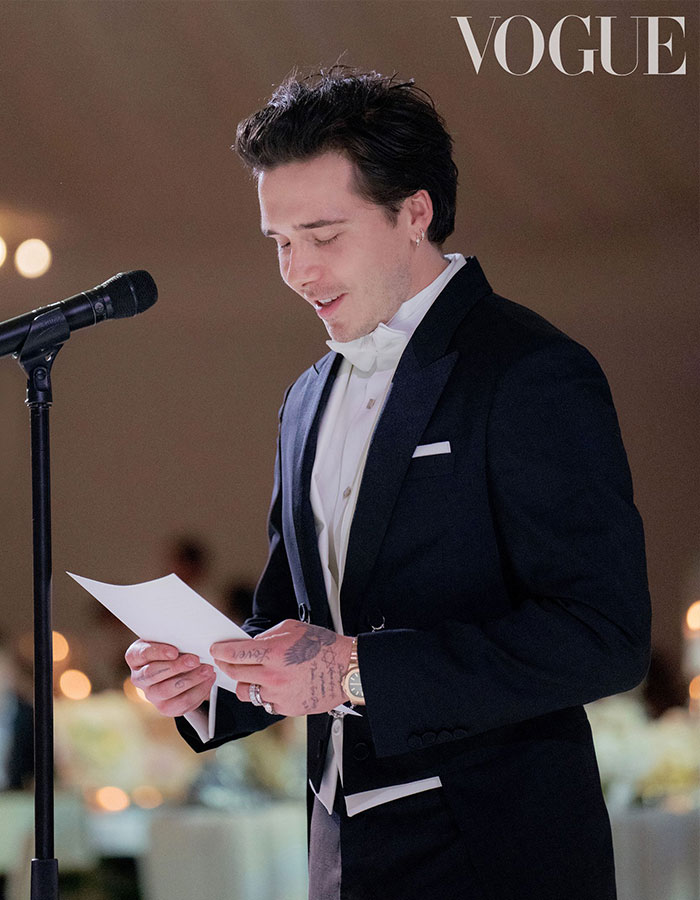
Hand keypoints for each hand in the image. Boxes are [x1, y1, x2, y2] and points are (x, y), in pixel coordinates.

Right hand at [125, 639, 215, 716]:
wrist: (180, 670)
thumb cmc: (173, 650)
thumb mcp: (170, 641)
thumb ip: (175, 640)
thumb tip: (190, 639)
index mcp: (136, 657)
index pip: (142, 654)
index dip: (158, 653)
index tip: (175, 651)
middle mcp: (139, 678)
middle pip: (152, 674)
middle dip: (176, 667)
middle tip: (195, 660)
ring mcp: (151, 695)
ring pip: (166, 691)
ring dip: (190, 680)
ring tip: (206, 670)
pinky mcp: (165, 708)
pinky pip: (181, 704)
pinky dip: (198, 691)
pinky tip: (208, 680)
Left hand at [211, 620, 353, 716]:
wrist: (347, 669)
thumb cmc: (323, 646)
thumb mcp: (292, 629)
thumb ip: (267, 637)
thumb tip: (248, 644)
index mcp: (274, 653)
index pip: (235, 654)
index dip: (221, 651)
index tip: (215, 650)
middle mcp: (274, 676)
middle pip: (235, 675)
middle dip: (226, 666)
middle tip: (224, 661)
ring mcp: (279, 695)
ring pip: (246, 693)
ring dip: (244, 683)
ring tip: (251, 674)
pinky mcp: (287, 709)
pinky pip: (265, 703)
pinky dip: (265, 695)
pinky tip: (274, 685)